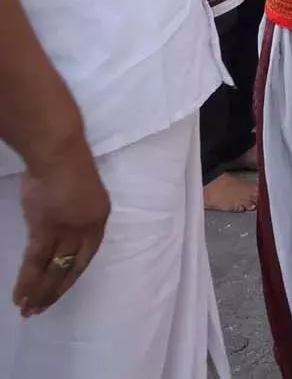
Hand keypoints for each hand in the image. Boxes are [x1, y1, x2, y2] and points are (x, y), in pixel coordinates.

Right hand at [12, 134, 108, 317]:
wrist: (58, 154)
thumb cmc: (67, 166)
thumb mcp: (80, 193)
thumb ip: (72, 214)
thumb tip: (57, 227)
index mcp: (100, 218)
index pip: (87, 256)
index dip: (72, 274)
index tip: (60, 288)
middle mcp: (88, 228)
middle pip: (71, 267)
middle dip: (54, 290)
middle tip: (40, 308)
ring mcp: (69, 230)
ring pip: (53, 269)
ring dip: (39, 292)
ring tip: (28, 310)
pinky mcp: (48, 229)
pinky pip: (36, 262)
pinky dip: (28, 280)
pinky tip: (21, 295)